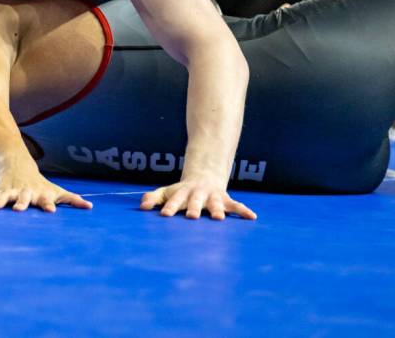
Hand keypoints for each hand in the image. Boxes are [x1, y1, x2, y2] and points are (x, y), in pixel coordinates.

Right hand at [0, 169, 92, 212]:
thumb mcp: (55, 191)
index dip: (47, 204)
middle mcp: (23, 192)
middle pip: (23, 198)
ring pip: (3, 197)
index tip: (51, 211)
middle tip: (20, 210)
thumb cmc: (40, 186)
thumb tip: (90, 207)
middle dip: (22, 203)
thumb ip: (71, 199)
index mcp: (38, 193)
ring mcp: (9, 191)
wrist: (17, 166)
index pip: (44, 199)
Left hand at [139, 179, 255, 219]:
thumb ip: (154, 198)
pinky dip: (244, 210)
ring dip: (217, 210)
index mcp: (182, 193)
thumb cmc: (181, 191)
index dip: (170, 207)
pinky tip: (252, 217)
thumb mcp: (167, 192)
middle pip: (195, 202)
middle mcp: (198, 195)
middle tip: (192, 217)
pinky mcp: (226, 200)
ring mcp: (212, 197)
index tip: (164, 215)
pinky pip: (236, 205)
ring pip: (216, 203)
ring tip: (218, 218)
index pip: (174, 200)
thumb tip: (142, 206)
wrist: (204, 177)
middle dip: (193, 208)